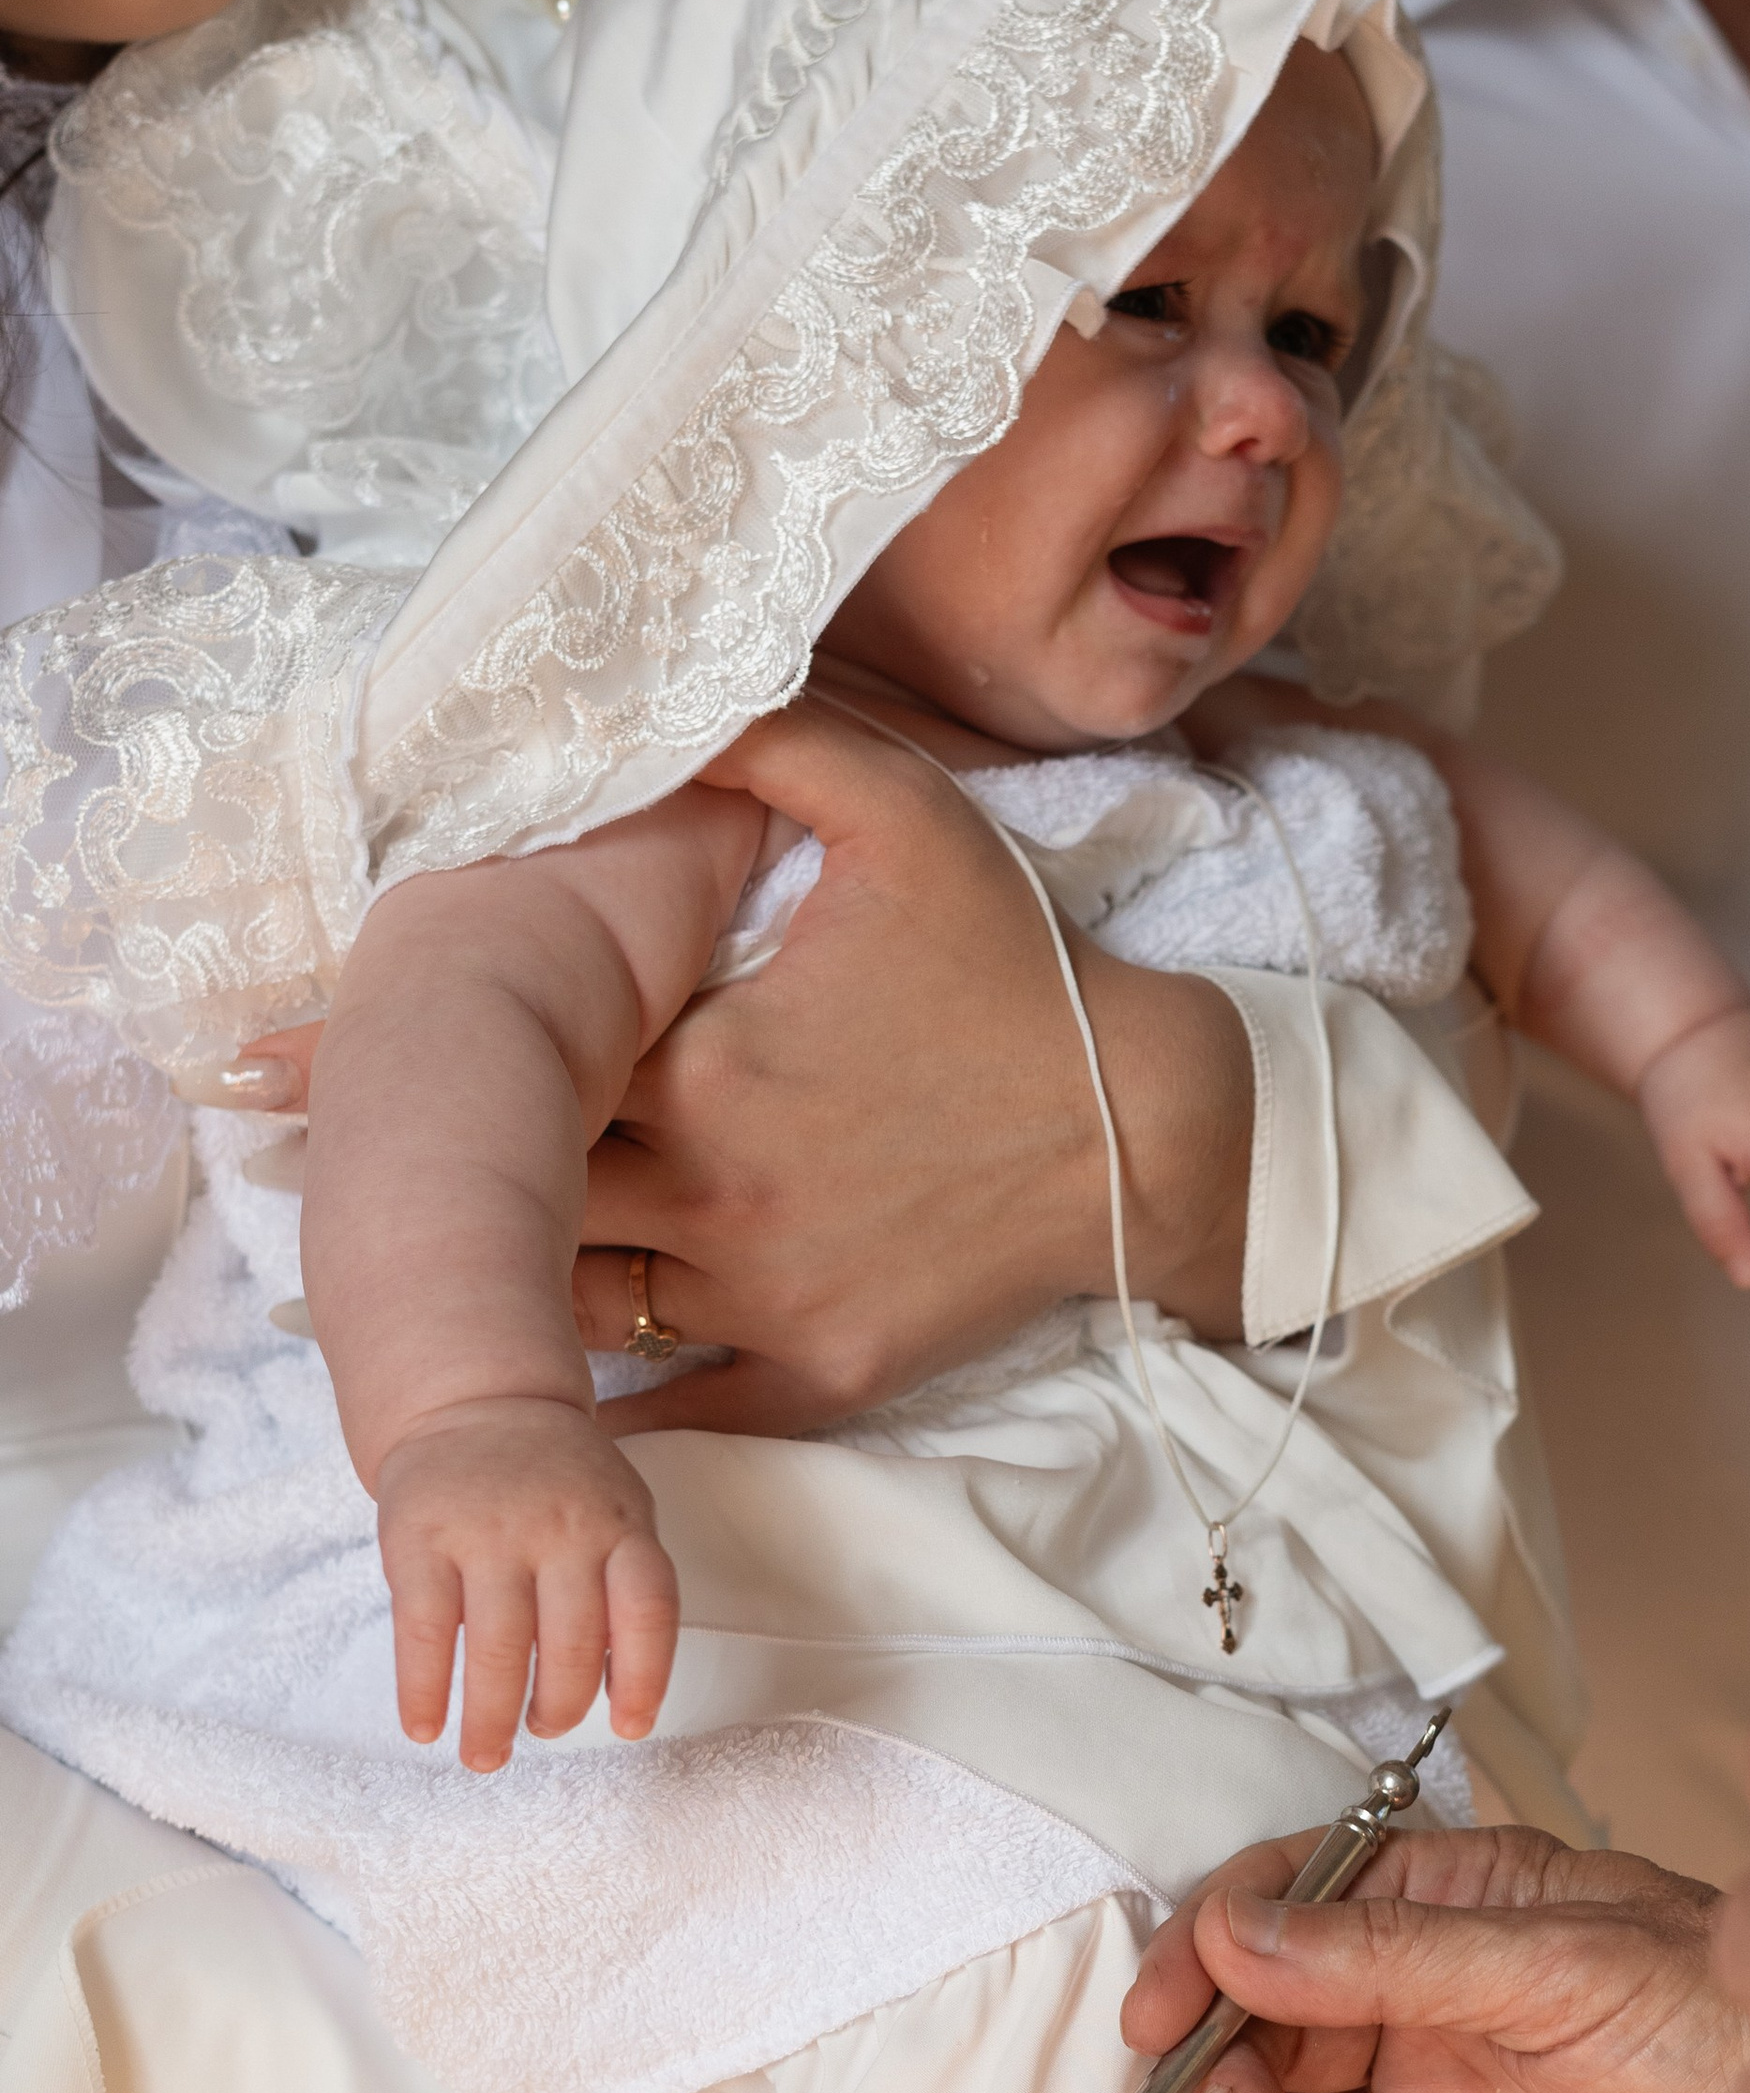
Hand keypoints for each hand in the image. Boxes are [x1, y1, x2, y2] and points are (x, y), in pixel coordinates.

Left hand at [225, 693, 1256, 1438]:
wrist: (1151, 1130)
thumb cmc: (1021, 971)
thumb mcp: (904, 819)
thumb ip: (764, 746)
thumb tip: (649, 690)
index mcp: (706, 1058)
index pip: (508, 1064)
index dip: (382, 1065)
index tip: (256, 1069)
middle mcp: (715, 1187)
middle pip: (516, 1192)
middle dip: (407, 1182)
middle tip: (281, 1171)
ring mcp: (764, 1292)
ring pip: (578, 1302)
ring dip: (491, 1284)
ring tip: (381, 1277)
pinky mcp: (818, 1367)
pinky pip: (680, 1401)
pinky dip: (601, 1402)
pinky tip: (527, 1399)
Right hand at [376, 1397, 679, 1772]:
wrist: (478, 1400)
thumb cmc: (559, 1482)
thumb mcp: (616, 1511)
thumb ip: (623, 1586)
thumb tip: (621, 1693)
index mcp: (621, 1524)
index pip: (648, 1611)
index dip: (644, 1679)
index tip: (629, 1729)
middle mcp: (559, 1528)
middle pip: (570, 1645)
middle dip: (557, 1709)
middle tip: (541, 1733)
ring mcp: (487, 1532)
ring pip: (497, 1649)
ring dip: (491, 1718)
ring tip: (486, 1754)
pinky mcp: (419, 1538)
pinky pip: (423, 1632)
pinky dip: (422, 1691)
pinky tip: (423, 1728)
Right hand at [1121, 1825, 1749, 2092]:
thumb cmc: (1737, 2040)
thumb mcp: (1562, 1968)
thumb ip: (1393, 1958)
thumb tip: (1237, 1932)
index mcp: (1455, 1914)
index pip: (1291, 1908)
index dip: (1209, 1947)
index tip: (1160, 2008)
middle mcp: (1426, 2023)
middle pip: (1264, 2028)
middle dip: (1210, 2061)